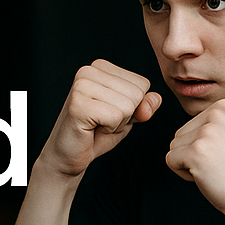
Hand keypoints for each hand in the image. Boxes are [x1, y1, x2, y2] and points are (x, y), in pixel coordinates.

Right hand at [40, 59, 160, 176]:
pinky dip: (109, 129)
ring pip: (129, 105)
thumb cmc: (95, 135)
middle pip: (137, 94)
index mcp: (100, 68)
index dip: (132, 107)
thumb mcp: (127, 117)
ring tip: (96, 125)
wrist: (68, 157)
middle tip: (101, 122)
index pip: (142, 84)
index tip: (108, 114)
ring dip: (117, 124)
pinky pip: (116, 116)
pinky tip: (91, 129)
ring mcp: (82, 85)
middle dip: (125, 116)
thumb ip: (144, 106)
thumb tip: (156, 99)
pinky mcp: (79, 104)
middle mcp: (89, 71)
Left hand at [165, 99, 224, 220]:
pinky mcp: (196, 151)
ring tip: (214, 170)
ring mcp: (208, 132)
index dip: (203, 146)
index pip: (192, 124)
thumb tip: (196, 121)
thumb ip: (218, 122)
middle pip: (180, 134)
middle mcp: (219, 113)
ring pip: (174, 147)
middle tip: (219, 165)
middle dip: (193, 154)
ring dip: (188, 164)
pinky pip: (171, 160)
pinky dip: (184, 174)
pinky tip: (206, 177)